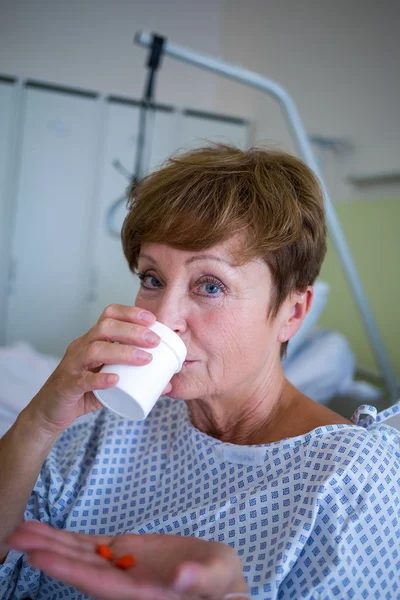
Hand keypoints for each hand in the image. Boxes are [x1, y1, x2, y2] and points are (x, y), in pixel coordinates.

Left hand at [6, 521, 247, 599]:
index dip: (67, 569)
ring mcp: (121, 566)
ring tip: (20, 530)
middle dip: (46, 553)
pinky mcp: (124, 552)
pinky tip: (47, 533)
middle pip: (78, 567)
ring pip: (79, 554)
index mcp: (141, 593)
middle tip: (12, 536)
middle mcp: (122, 583)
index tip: (37, 556)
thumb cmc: (223, 586)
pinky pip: (91, 545)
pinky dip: (68, 540)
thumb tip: (182, 576)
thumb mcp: (218, 579)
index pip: (97, 581)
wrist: (220, 584)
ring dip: (50, 543)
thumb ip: (200, 580)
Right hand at [21, 305, 170, 435]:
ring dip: (122, 352)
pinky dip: (99, 379)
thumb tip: (168, 384)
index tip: (153, 319)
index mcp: (91, 340)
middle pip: (104, 328)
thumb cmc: (83, 391)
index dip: (130, 313)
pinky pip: (82, 380)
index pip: (108, 315)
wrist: (50, 411)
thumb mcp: (111, 380)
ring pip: (94, 351)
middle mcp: (80, 347)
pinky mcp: (66, 386)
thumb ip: (136, 380)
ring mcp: (71, 366)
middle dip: (132, 331)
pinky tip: (115, 380)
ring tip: (145, 358)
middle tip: (155, 341)